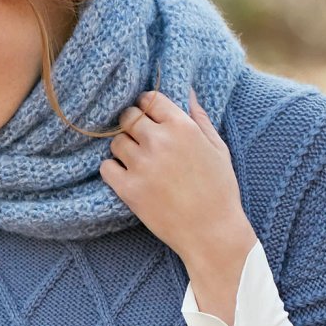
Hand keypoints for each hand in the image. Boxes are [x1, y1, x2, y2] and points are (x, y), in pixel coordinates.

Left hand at [99, 87, 252, 261]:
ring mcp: (142, 165)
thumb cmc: (219, 191)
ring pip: (116, 141)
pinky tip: (127, 177)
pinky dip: (113, 170)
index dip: (147, 107)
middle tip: (141, 141)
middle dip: (133, 126)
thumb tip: (188, 92)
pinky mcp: (128, 189)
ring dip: (123, 148)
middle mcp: (159, 141)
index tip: (149, 118)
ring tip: (137, 162)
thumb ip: (200, 118)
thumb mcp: (218, 149)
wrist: (212, 232)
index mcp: (183, 127)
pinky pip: (106, 167)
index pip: (149, 99)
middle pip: (128, 117)